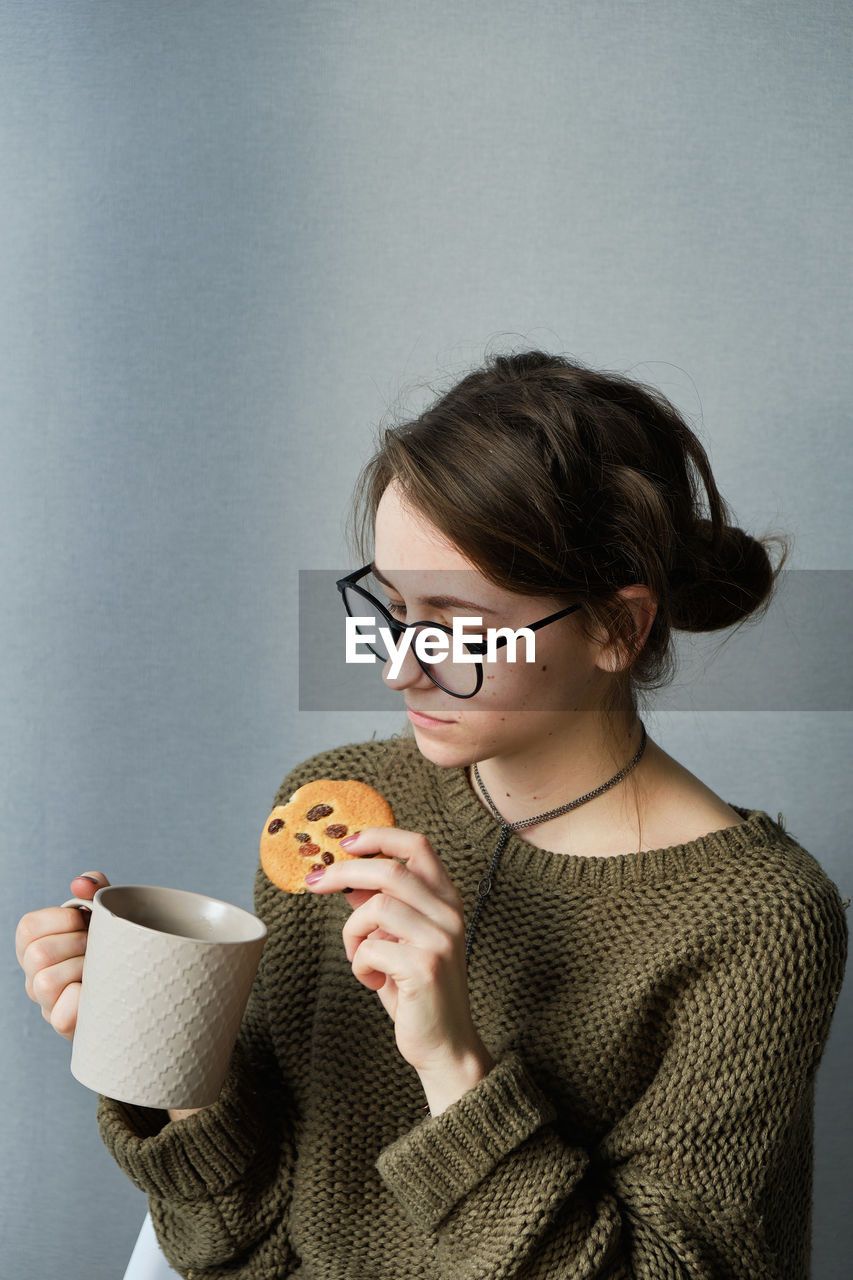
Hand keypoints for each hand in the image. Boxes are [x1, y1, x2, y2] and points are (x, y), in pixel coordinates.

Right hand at [15, 871, 108, 1040]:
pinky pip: (62, 1015)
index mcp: (38, 945)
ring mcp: (47, 1003)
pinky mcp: (64, 1026)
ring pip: (45, 982)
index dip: (61, 919)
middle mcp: (35, 976)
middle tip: (98, 947)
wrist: (141, 987)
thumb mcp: (107, 912)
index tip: (85, 921)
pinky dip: (83, 1001)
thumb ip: (96, 888)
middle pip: (37, 953)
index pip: (28, 927)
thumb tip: (81, 883)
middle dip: (77, 944)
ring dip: (82, 969)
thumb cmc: (115, 946)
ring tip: (101, 968)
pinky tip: (99, 992)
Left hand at [304, 829, 493, 1113]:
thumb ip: (381, 908)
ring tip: (360, 958)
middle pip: (389, 870)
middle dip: (343, 872)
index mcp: (447, 900)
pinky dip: (360, 965)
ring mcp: (440, 939)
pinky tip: (374, 982)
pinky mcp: (424, 967)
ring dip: (352, 933)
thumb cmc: (417, 991)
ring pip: (374, 909)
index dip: (379, 836)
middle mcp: (449, 914)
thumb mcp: (398, 941)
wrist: (445, 1045)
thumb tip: (347, 877)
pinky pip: (370, 949)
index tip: (346, 843)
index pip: (418, 846)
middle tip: (315, 883)